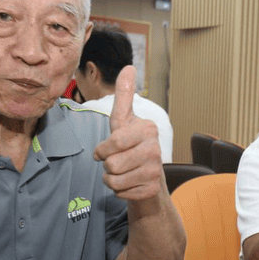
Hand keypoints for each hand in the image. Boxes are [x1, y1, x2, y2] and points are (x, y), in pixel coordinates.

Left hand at [93, 66, 163, 200]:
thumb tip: (129, 66)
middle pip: (111, 164)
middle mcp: (155, 149)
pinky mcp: (152, 190)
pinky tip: (131, 183)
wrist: (149, 178)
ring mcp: (155, 171)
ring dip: (112, 179)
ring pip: (114, 180)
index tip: (108, 149)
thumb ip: (125, 95)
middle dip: (108, 166)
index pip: (112, 143)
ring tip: (124, 172)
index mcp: (148, 129)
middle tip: (119, 162)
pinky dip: (120, 191)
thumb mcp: (125, 120)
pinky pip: (120, 193)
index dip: (103, 149)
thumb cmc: (132, 146)